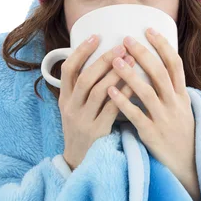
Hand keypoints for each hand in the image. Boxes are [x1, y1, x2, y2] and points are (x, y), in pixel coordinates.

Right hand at [58, 35, 136, 170]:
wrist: (79, 163)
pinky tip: (136, 83)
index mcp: (65, 99)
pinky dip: (124, 94)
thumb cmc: (82, 130)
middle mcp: (71, 108)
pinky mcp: (98, 131)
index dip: (81, 52)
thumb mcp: (74, 109)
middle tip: (121, 46)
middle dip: (103, 60)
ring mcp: (83, 120)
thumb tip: (98, 59)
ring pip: (98, 92)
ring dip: (116, 73)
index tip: (96, 37)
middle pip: (85, 78)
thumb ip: (81, 89)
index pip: (67, 70)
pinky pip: (112, 108)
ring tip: (131, 59)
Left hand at [106, 28, 197, 184]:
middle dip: (143, 54)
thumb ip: (171, 88)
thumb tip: (158, 66)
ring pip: (147, 92)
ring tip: (114, 60)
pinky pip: (136, 115)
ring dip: (130, 74)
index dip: (162, 45)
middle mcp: (174, 103)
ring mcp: (164, 118)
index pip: (174, 64)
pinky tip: (109, 91)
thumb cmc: (181, 133)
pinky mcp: (152, 134)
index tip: (149, 29)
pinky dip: (123, 102)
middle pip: (160, 73)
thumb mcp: (182, 108)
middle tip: (126, 39)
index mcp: (181, 95)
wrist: (189, 165)